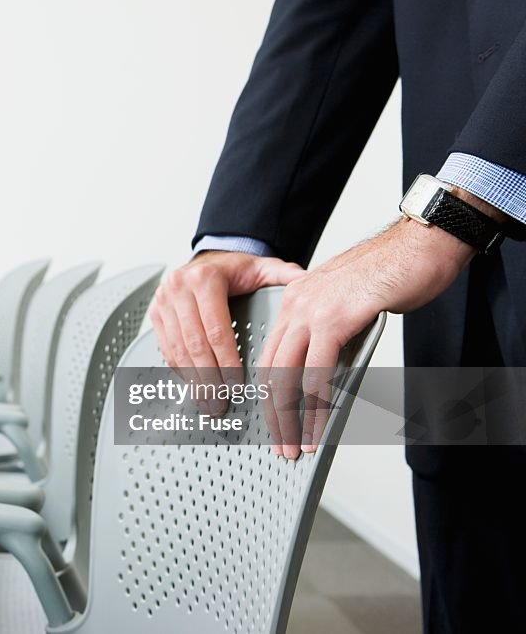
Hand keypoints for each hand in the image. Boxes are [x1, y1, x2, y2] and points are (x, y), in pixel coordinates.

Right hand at [151, 251, 305, 412]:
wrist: (208, 260)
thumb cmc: (234, 269)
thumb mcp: (262, 267)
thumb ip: (284, 275)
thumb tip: (305, 282)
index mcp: (204, 278)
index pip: (216, 330)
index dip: (226, 361)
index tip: (236, 384)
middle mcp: (178, 288)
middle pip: (194, 344)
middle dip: (208, 379)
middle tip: (219, 402)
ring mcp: (163, 301)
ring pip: (177, 349)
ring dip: (192, 380)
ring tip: (206, 400)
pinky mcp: (156, 313)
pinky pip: (166, 348)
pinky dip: (180, 370)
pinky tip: (192, 384)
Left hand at [258, 218, 474, 458]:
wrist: (420, 244)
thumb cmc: (393, 273)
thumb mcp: (348, 304)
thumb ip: (330, 330)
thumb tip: (327, 366)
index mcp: (293, 301)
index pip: (270, 356)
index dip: (269, 394)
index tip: (273, 423)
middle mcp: (294, 305)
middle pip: (271, 370)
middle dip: (275, 415)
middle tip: (282, 445)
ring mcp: (310, 311)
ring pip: (288, 376)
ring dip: (292, 417)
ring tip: (298, 444)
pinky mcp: (333, 319)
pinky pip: (317, 371)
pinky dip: (317, 404)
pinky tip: (320, 424)